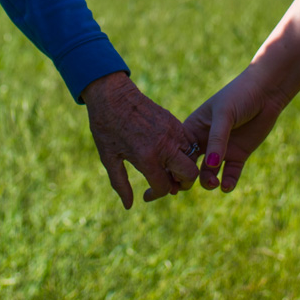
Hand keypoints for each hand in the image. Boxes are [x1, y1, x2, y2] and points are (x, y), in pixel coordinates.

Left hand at [81, 72, 199, 207]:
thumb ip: (120, 184)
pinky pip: (188, 141)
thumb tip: (129, 205)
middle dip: (182, 183)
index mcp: (147, 157)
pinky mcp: (174, 121)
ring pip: (192, 157)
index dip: (158, 194)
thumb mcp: (109, 158)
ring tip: (167, 167)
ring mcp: (172, 131)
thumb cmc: (106, 126)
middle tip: (169, 182)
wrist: (112, 94)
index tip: (147, 194)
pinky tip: (168, 151)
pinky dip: (183, 150)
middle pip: (189, 174)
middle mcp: (164, 145)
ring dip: (183, 166)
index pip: (165, 187)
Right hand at [183, 65, 288, 192]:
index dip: (173, 164)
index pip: (179, 150)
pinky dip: (228, 182)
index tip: (172, 177)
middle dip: (185, 178)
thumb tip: (211, 165)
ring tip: (214, 182)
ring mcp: (221, 149)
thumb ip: (217, 139)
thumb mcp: (224, 113)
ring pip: (208, 173)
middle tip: (185, 186)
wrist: (267, 91)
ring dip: (207, 181)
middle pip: (189, 165)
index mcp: (193, 127)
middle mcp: (204, 141)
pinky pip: (230, 174)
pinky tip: (227, 186)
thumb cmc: (240, 95)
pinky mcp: (238, 155)